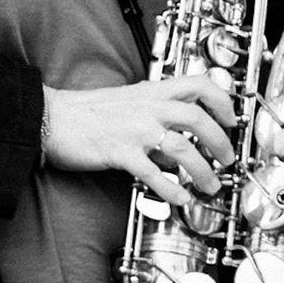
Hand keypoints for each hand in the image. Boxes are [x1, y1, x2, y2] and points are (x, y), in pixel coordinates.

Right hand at [42, 76, 237, 206]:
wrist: (52, 117)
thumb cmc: (87, 112)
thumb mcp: (129, 101)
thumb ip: (156, 112)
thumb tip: (179, 138)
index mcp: (152, 91)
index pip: (199, 84)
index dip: (222, 100)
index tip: (232, 119)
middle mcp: (148, 107)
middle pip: (198, 118)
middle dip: (220, 141)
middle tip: (227, 159)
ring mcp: (135, 129)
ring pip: (182, 147)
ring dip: (202, 170)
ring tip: (210, 184)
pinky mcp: (120, 152)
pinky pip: (153, 173)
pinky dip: (171, 188)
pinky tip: (179, 198)